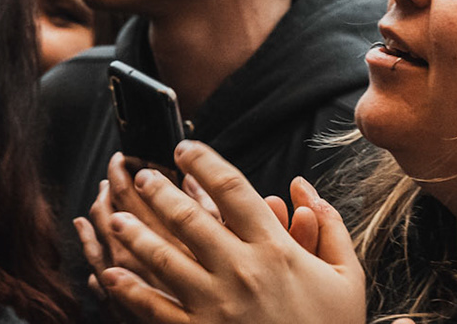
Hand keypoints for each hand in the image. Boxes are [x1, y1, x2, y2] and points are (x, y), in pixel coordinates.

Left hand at [92, 142, 364, 323]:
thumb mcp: (346, 275)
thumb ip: (330, 226)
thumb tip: (304, 186)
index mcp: (275, 249)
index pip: (233, 189)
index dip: (205, 163)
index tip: (186, 149)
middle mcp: (240, 270)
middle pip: (189, 218)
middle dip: (161, 192)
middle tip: (144, 175)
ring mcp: (215, 304)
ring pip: (163, 259)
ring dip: (136, 234)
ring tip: (118, 217)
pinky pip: (154, 309)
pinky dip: (128, 290)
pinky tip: (109, 274)